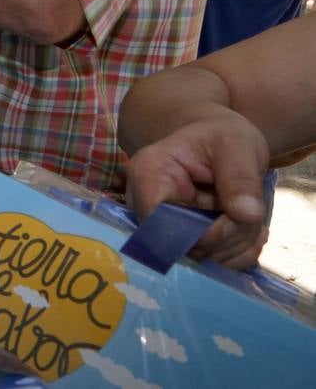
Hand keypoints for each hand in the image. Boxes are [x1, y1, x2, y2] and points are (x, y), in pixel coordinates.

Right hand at [124, 109, 270, 268]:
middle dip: (226, 238)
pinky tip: (250, 231)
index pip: (158, 220)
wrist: (216, 141)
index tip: (236, 220)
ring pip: (198, 257)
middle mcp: (145, 203)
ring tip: (252, 217)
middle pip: (180, 244)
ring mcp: (160, 224)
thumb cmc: (221, 136)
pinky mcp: (178, 239)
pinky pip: (208, 263)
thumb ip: (240, 177)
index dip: (200, 232)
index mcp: (149, 172)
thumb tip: (247, 215)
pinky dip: (237, 254)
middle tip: (254, 216)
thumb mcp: (236, 144)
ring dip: (236, 245)